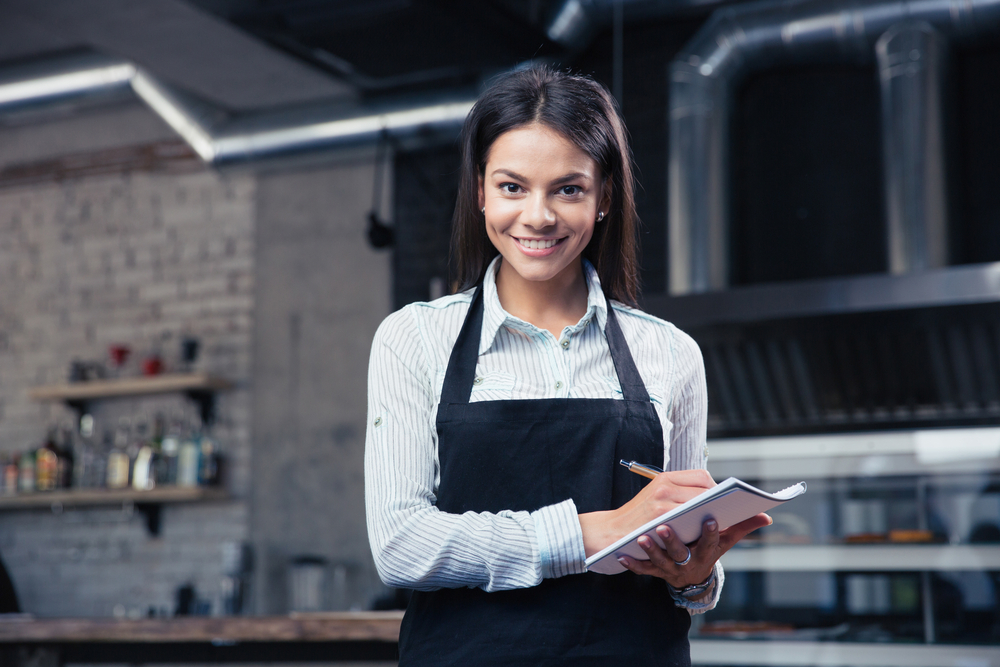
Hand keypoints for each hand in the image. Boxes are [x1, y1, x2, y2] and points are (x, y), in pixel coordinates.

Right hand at [579, 469, 716, 557]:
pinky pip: (689, 521)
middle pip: (705, 490)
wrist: (613, 531)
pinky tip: (706, 533)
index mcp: (665, 478)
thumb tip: (711, 495)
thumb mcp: (655, 495)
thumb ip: (679, 491)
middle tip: (728, 512)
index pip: (701, 476)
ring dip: (713, 514)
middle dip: (719, 502)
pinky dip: (701, 526)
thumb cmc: (638, 515)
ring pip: (700, 505)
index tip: (721, 499)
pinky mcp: (661, 519)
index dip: (715, 488)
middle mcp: (664, 487)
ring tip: (721, 522)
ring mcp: (663, 503)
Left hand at [617, 514, 771, 591]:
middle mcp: (689, 562)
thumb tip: (766, 516)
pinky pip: (642, 570)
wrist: (686, 575)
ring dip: (651, 551)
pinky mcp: (654, 571)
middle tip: (664, 527)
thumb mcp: (724, 542)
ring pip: (660, 561)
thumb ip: (742, 527)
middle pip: (681, 553)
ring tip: (643, 538)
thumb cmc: (704, 550)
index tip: (712, 518)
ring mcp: (670, 568)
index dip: (712, 532)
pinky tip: (623, 556)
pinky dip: (633, 564)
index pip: (711, 542)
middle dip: (674, 541)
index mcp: (707, 552)